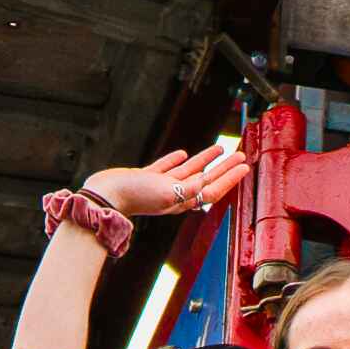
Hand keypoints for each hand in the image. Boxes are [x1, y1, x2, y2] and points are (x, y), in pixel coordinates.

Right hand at [78, 136, 248, 228]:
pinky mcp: (146, 179)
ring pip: (188, 171)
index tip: (244, 165)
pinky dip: (176, 161)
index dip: (230, 177)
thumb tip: (207, 182)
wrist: (105, 195)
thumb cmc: (135, 196)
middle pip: (206, 180)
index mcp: (182, 200)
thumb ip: (188, 188)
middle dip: (224, 168)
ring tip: (219, 148)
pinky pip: (166, 169)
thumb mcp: (166, 193)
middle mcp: (174, 195)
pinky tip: (182, 153)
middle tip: (240, 155)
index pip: (213, 189)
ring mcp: (160, 187)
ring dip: (205, 161)